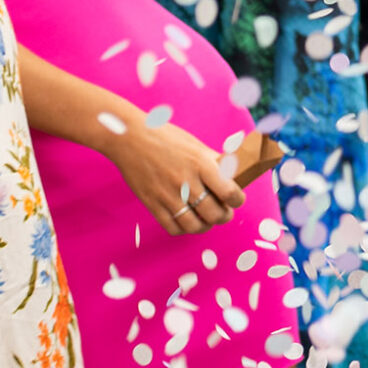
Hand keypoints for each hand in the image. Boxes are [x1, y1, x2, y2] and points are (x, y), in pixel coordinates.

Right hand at [106, 118, 245, 235]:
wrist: (130, 138)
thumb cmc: (166, 138)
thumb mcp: (196, 145)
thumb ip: (214, 162)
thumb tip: (232, 175)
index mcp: (201, 163)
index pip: (229, 192)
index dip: (237, 200)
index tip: (236, 200)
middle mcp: (186, 181)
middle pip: (214, 213)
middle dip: (223, 216)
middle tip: (223, 212)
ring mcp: (168, 195)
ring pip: (194, 225)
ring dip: (205, 226)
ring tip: (206, 220)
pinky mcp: (152, 203)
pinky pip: (172, 227)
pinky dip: (183, 229)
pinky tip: (186, 220)